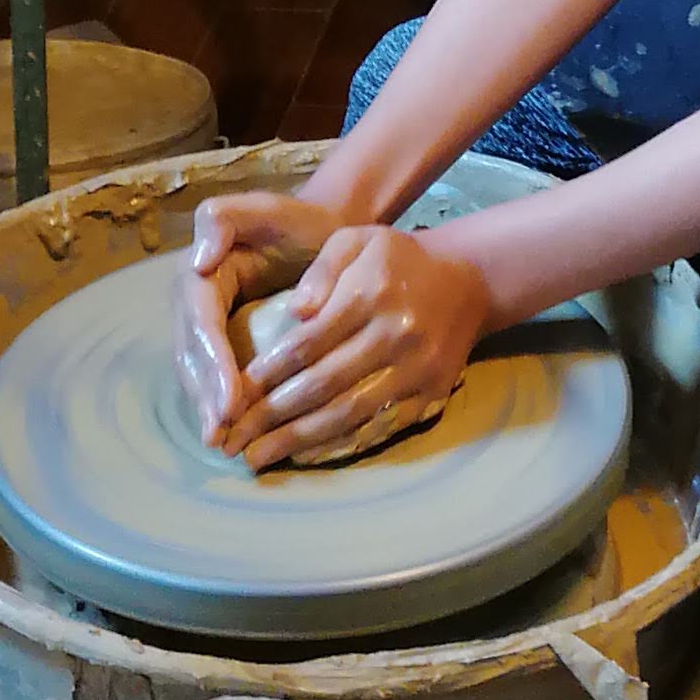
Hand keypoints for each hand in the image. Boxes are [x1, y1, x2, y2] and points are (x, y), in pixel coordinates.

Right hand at [174, 190, 333, 445]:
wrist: (320, 234)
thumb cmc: (299, 223)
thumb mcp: (267, 209)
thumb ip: (225, 220)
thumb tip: (197, 261)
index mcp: (199, 273)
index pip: (200, 323)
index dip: (212, 363)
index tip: (230, 400)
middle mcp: (193, 302)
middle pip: (192, 356)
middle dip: (206, 396)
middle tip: (223, 435)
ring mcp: (204, 325)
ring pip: (198, 374)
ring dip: (209, 409)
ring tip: (225, 443)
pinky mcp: (221, 344)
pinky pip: (214, 378)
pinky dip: (221, 407)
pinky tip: (235, 434)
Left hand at [220, 223, 490, 471]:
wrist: (466, 281)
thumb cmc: (397, 260)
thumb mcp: (356, 241)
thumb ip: (320, 270)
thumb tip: (295, 313)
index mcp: (371, 295)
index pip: (307, 344)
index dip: (267, 374)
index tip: (235, 395)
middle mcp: (394, 336)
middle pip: (322, 385)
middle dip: (272, 416)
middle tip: (233, 439)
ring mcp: (416, 370)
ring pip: (348, 414)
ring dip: (299, 441)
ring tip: (259, 457)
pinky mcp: (430, 395)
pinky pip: (379, 428)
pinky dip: (340, 446)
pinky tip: (306, 455)